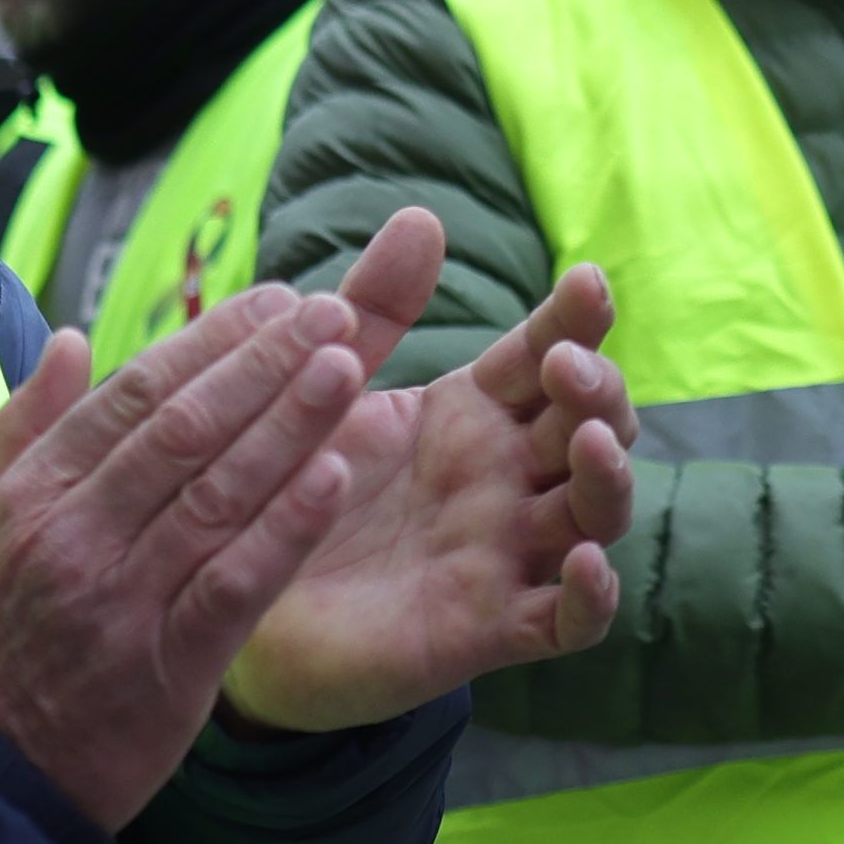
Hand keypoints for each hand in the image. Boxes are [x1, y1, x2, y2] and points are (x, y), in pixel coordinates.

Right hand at [0, 281, 383, 824]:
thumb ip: (24, 431)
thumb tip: (70, 339)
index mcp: (32, 494)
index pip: (132, 392)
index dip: (212, 340)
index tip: (275, 301)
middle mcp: (74, 534)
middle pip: (184, 427)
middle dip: (265, 363)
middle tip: (332, 314)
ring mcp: (119, 599)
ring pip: (218, 492)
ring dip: (289, 423)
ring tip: (349, 368)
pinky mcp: (165, 667)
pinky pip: (235, 583)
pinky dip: (287, 528)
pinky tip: (336, 477)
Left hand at [226, 208, 640, 729]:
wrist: (235, 604)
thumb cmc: (293, 488)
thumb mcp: (329, 393)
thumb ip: (373, 310)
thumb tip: (423, 215)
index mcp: (475, 414)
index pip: (547, 355)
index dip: (575, 321)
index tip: (585, 282)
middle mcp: (507, 480)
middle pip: (590, 427)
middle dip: (597, 390)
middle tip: (565, 367)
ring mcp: (508, 554)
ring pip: (596, 514)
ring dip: (608, 478)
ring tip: (588, 443)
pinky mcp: (492, 628)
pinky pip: (568, 620)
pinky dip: (592, 597)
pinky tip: (587, 564)